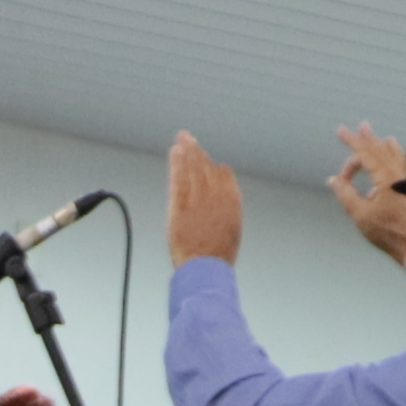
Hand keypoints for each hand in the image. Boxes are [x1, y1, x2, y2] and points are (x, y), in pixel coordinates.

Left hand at [167, 130, 247, 263]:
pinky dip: (176, 164)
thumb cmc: (217, 257)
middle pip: (206, 167)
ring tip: (182, 138)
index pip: (223, 173)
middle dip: (197, 151)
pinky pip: (179, 179)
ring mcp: (198, 200)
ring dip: (187, 151)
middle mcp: (216, 196)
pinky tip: (174, 152)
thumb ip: (226, 210)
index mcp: (231, 201)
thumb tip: (225, 201)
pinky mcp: (181, 206)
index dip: (213, 166)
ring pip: (193, 169)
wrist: (206, 268)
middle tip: (188, 137)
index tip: (205, 160)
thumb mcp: (232, 230)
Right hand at [329, 122, 405, 263]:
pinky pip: (398, 159)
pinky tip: (391, 142)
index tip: (339, 178)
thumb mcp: (360, 215)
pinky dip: (392, 149)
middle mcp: (396, 172)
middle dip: (359, 139)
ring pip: (387, 152)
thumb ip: (345, 194)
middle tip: (344, 130)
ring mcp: (403, 177)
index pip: (364, 157)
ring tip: (365, 128)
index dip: (349, 164)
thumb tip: (333, 180)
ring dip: (374, 141)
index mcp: (385, 177)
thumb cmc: (386, 231)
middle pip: (375, 149)